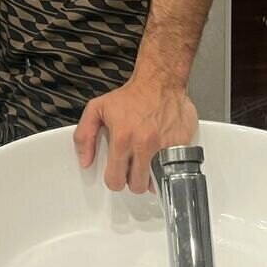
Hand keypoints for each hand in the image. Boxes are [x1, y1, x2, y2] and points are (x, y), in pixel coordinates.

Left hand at [73, 75, 198, 194]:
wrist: (160, 81)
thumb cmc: (132, 95)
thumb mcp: (97, 109)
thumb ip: (84, 135)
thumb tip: (85, 160)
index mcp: (122, 138)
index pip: (115, 179)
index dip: (114, 179)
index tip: (116, 174)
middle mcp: (144, 144)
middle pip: (137, 185)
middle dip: (133, 180)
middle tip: (133, 168)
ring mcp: (164, 146)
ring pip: (156, 181)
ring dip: (151, 176)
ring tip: (147, 163)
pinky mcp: (181, 144)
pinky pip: (174, 169)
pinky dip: (168, 167)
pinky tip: (161, 157)